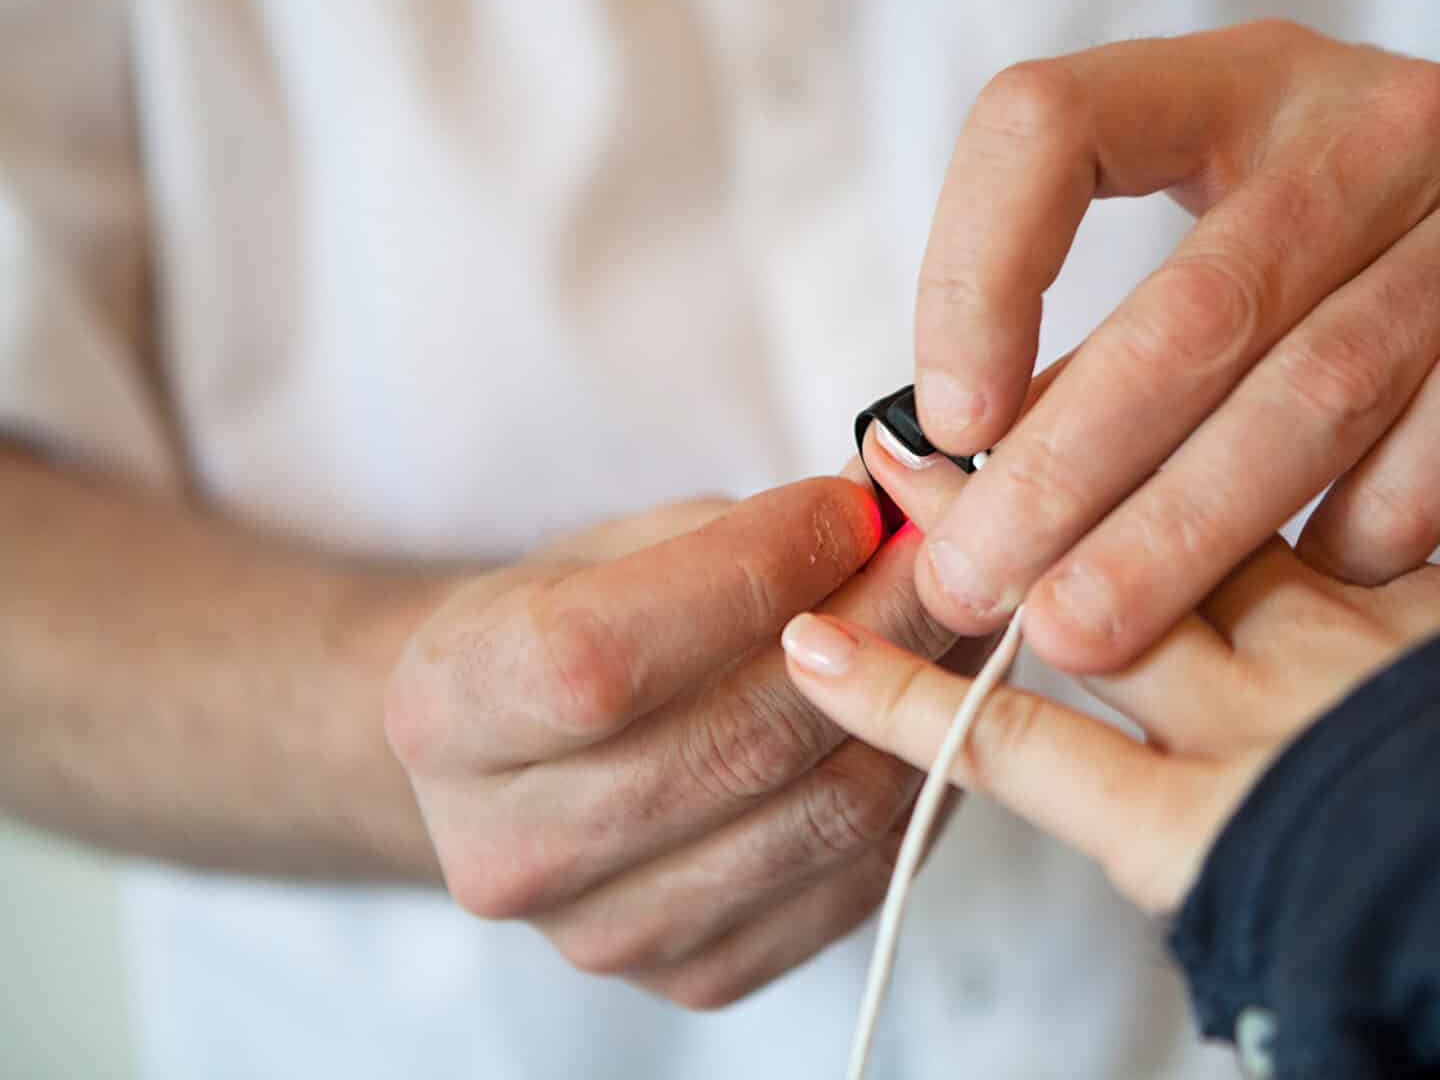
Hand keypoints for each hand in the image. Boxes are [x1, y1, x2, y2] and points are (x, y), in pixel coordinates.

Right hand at [383, 470, 978, 1007]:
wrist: (516, 761)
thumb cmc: (563, 623)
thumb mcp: (606, 549)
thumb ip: (727, 535)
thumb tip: (884, 507)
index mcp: (446, 714)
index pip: (606, 658)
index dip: (750, 573)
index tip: (847, 504)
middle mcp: (511, 849)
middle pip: (739, 742)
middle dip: (876, 627)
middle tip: (950, 552)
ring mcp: (608, 932)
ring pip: (821, 813)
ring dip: (916, 703)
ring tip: (956, 619)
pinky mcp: (701, 972)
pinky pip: (856, 875)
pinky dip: (916, 781)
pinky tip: (931, 708)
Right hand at [785, 432, 1439, 911]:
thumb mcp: (1287, 942)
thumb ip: (1198, 866)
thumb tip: (1157, 842)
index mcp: (1206, 835)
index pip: (1014, 750)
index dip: (898, 696)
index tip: (817, 644)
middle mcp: (1260, 725)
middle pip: (1084, 599)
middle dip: (986, 527)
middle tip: (903, 463)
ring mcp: (1350, 652)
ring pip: (1203, 536)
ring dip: (1118, 474)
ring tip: (1046, 414)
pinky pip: (1342, 539)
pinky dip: (1288, 501)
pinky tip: (1260, 446)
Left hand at [909, 20, 1439, 669]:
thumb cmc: (1395, 259)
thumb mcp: (1252, 245)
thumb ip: (1124, 342)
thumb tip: (971, 477)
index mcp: (1249, 80)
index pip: (1060, 123)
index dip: (978, 267)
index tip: (949, 417)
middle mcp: (1379, 122)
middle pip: (1194, 304)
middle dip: (1069, 466)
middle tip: (978, 585)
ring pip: (1317, 385)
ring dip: (1185, 527)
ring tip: (1082, 627)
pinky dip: (1375, 520)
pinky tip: (1314, 585)